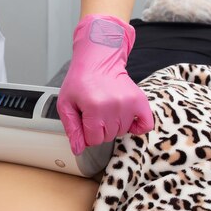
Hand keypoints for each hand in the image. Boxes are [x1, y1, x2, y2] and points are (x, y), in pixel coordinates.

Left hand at [57, 14, 153, 154]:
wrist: (98, 61)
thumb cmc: (80, 81)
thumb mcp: (66, 104)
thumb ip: (71, 128)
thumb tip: (78, 149)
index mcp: (93, 107)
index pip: (93, 140)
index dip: (87, 133)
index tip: (85, 120)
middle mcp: (113, 106)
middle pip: (108, 137)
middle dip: (99, 129)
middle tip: (95, 112)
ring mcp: (128, 103)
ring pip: (122, 132)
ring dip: (114, 125)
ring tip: (107, 109)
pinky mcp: (140, 101)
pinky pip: (145, 125)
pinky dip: (137, 127)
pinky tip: (127, 120)